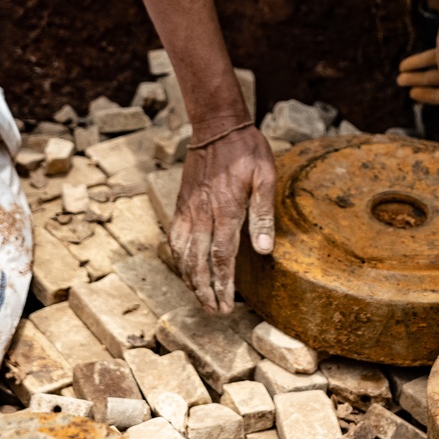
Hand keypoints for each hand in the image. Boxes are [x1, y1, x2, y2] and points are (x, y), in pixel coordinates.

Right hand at [169, 123, 275, 313]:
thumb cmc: (246, 150)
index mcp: (225, 210)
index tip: (227, 304)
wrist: (216, 127)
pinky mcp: (181, 204)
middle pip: (197, 262)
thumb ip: (263, 214)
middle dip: (204, 291)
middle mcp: (202, 214)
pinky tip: (184, 270)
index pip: (220, 257)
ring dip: (189, 280)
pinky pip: (174, 238)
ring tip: (200, 298)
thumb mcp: (265, 176)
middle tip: (215, 311)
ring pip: (182, 254)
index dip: (223, 285)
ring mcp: (188, 210)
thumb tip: (264, 250)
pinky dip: (177, 259)